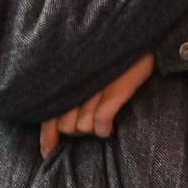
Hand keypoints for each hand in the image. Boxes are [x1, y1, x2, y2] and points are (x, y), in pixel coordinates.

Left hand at [40, 55, 154, 158]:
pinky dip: (104, 129)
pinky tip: (111, 127)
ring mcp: (96, 88)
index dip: (47, 138)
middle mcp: (77, 84)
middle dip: (78, 131)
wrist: (140, 35)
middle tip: (93, 121)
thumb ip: (74, 91)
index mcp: (67, 81)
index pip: (49, 115)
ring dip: (94, 130)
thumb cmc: (114, 58)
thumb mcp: (89, 73)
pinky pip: (100, 121)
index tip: (48, 153)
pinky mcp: (116, 90)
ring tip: (105, 121)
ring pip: (82, 126)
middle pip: (65, 126)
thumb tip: (61, 124)